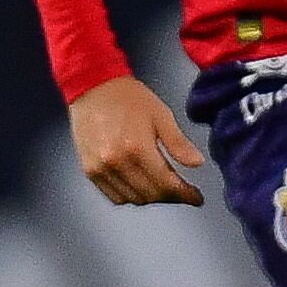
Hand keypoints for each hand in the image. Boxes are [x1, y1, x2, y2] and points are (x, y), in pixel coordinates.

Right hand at [69, 75, 204, 206]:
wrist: (93, 87)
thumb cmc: (128, 98)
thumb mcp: (161, 115)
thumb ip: (178, 143)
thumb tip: (197, 163)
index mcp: (137, 148)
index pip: (166, 184)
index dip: (185, 194)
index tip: (196, 197)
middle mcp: (116, 163)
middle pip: (151, 195)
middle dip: (171, 196)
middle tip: (183, 191)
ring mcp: (100, 169)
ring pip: (133, 199)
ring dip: (152, 197)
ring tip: (164, 187)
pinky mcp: (89, 170)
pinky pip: (114, 196)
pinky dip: (131, 196)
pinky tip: (141, 186)